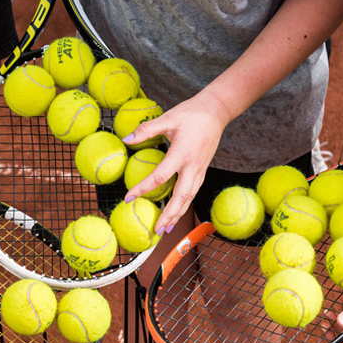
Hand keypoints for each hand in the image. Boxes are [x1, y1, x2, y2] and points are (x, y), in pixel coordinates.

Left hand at [122, 93, 229, 233]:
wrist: (216, 112)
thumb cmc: (191, 114)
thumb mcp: (167, 119)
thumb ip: (146, 130)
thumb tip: (125, 139)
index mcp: (182, 153)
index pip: (160, 176)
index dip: (143, 188)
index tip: (129, 198)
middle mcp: (192, 166)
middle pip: (181, 197)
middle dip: (169, 214)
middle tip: (157, 230)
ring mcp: (199, 170)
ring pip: (189, 198)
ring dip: (178, 214)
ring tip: (166, 229)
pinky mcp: (202, 171)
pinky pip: (192, 192)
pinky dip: (184, 205)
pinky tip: (176, 213)